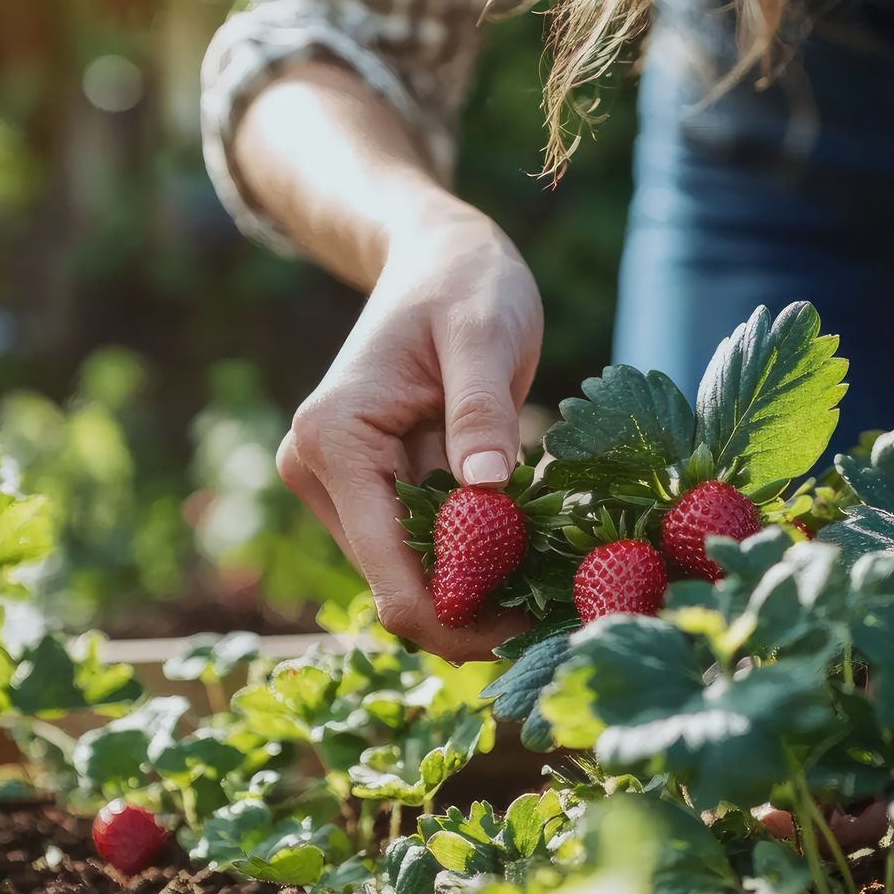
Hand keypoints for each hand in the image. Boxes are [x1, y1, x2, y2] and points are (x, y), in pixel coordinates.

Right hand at [277, 203, 541, 659]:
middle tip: (570, 622)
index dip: (458, 620)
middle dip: (480, 615)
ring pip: (420, 578)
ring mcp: (347, 487)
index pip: (388, 572)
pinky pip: (434, 550)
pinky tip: (543, 564)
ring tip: (566, 593)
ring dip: (487, 595)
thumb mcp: (485, 335)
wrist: (442, 257)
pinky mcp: (380, 491)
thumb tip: (488, 494)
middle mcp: (323, 473)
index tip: (535, 635)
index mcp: (334, 440)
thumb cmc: (467, 283)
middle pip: (402, 588)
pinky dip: (487, 565)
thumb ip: (482, 412)